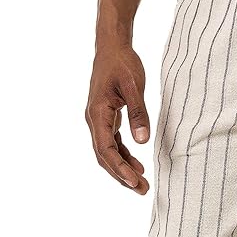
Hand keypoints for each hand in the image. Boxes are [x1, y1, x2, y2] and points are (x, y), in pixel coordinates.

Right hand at [86, 41, 149, 193]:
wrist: (112, 46)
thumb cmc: (122, 63)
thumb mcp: (134, 86)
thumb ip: (138, 113)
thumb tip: (142, 141)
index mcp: (97, 113)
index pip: (106, 149)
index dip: (119, 168)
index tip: (134, 181)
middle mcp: (94, 120)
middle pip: (105, 156)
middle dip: (122, 175)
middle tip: (142, 190)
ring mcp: (100, 120)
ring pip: (109, 152)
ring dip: (124, 169)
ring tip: (142, 184)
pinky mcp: (107, 118)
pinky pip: (113, 143)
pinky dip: (125, 156)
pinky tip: (138, 166)